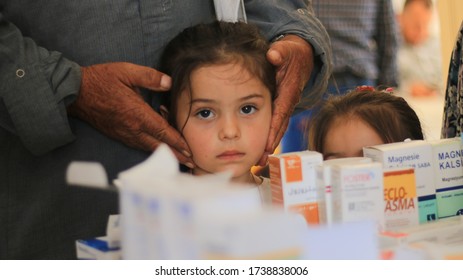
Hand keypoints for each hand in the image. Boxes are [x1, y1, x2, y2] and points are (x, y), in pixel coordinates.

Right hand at [68, 62, 193, 167]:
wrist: (76, 92)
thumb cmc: (102, 80)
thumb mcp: (126, 71)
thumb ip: (150, 76)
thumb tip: (169, 82)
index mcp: (137, 114)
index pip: (163, 131)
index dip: (178, 142)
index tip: (190, 150)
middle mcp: (132, 128)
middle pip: (159, 145)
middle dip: (176, 154)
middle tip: (191, 163)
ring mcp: (125, 134)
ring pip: (149, 147)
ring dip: (165, 154)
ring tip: (179, 160)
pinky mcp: (119, 135)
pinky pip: (139, 145)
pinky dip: (152, 149)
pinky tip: (158, 150)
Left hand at [257, 35, 313, 164]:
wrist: (301, 56)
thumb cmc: (292, 54)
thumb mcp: (287, 50)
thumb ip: (280, 52)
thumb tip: (273, 55)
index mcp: (288, 92)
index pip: (280, 113)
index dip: (273, 128)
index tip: (266, 144)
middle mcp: (288, 103)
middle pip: (279, 127)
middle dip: (270, 144)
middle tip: (260, 161)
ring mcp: (285, 106)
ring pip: (278, 129)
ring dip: (269, 145)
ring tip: (259, 162)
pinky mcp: (281, 107)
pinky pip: (275, 125)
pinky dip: (269, 137)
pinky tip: (261, 150)